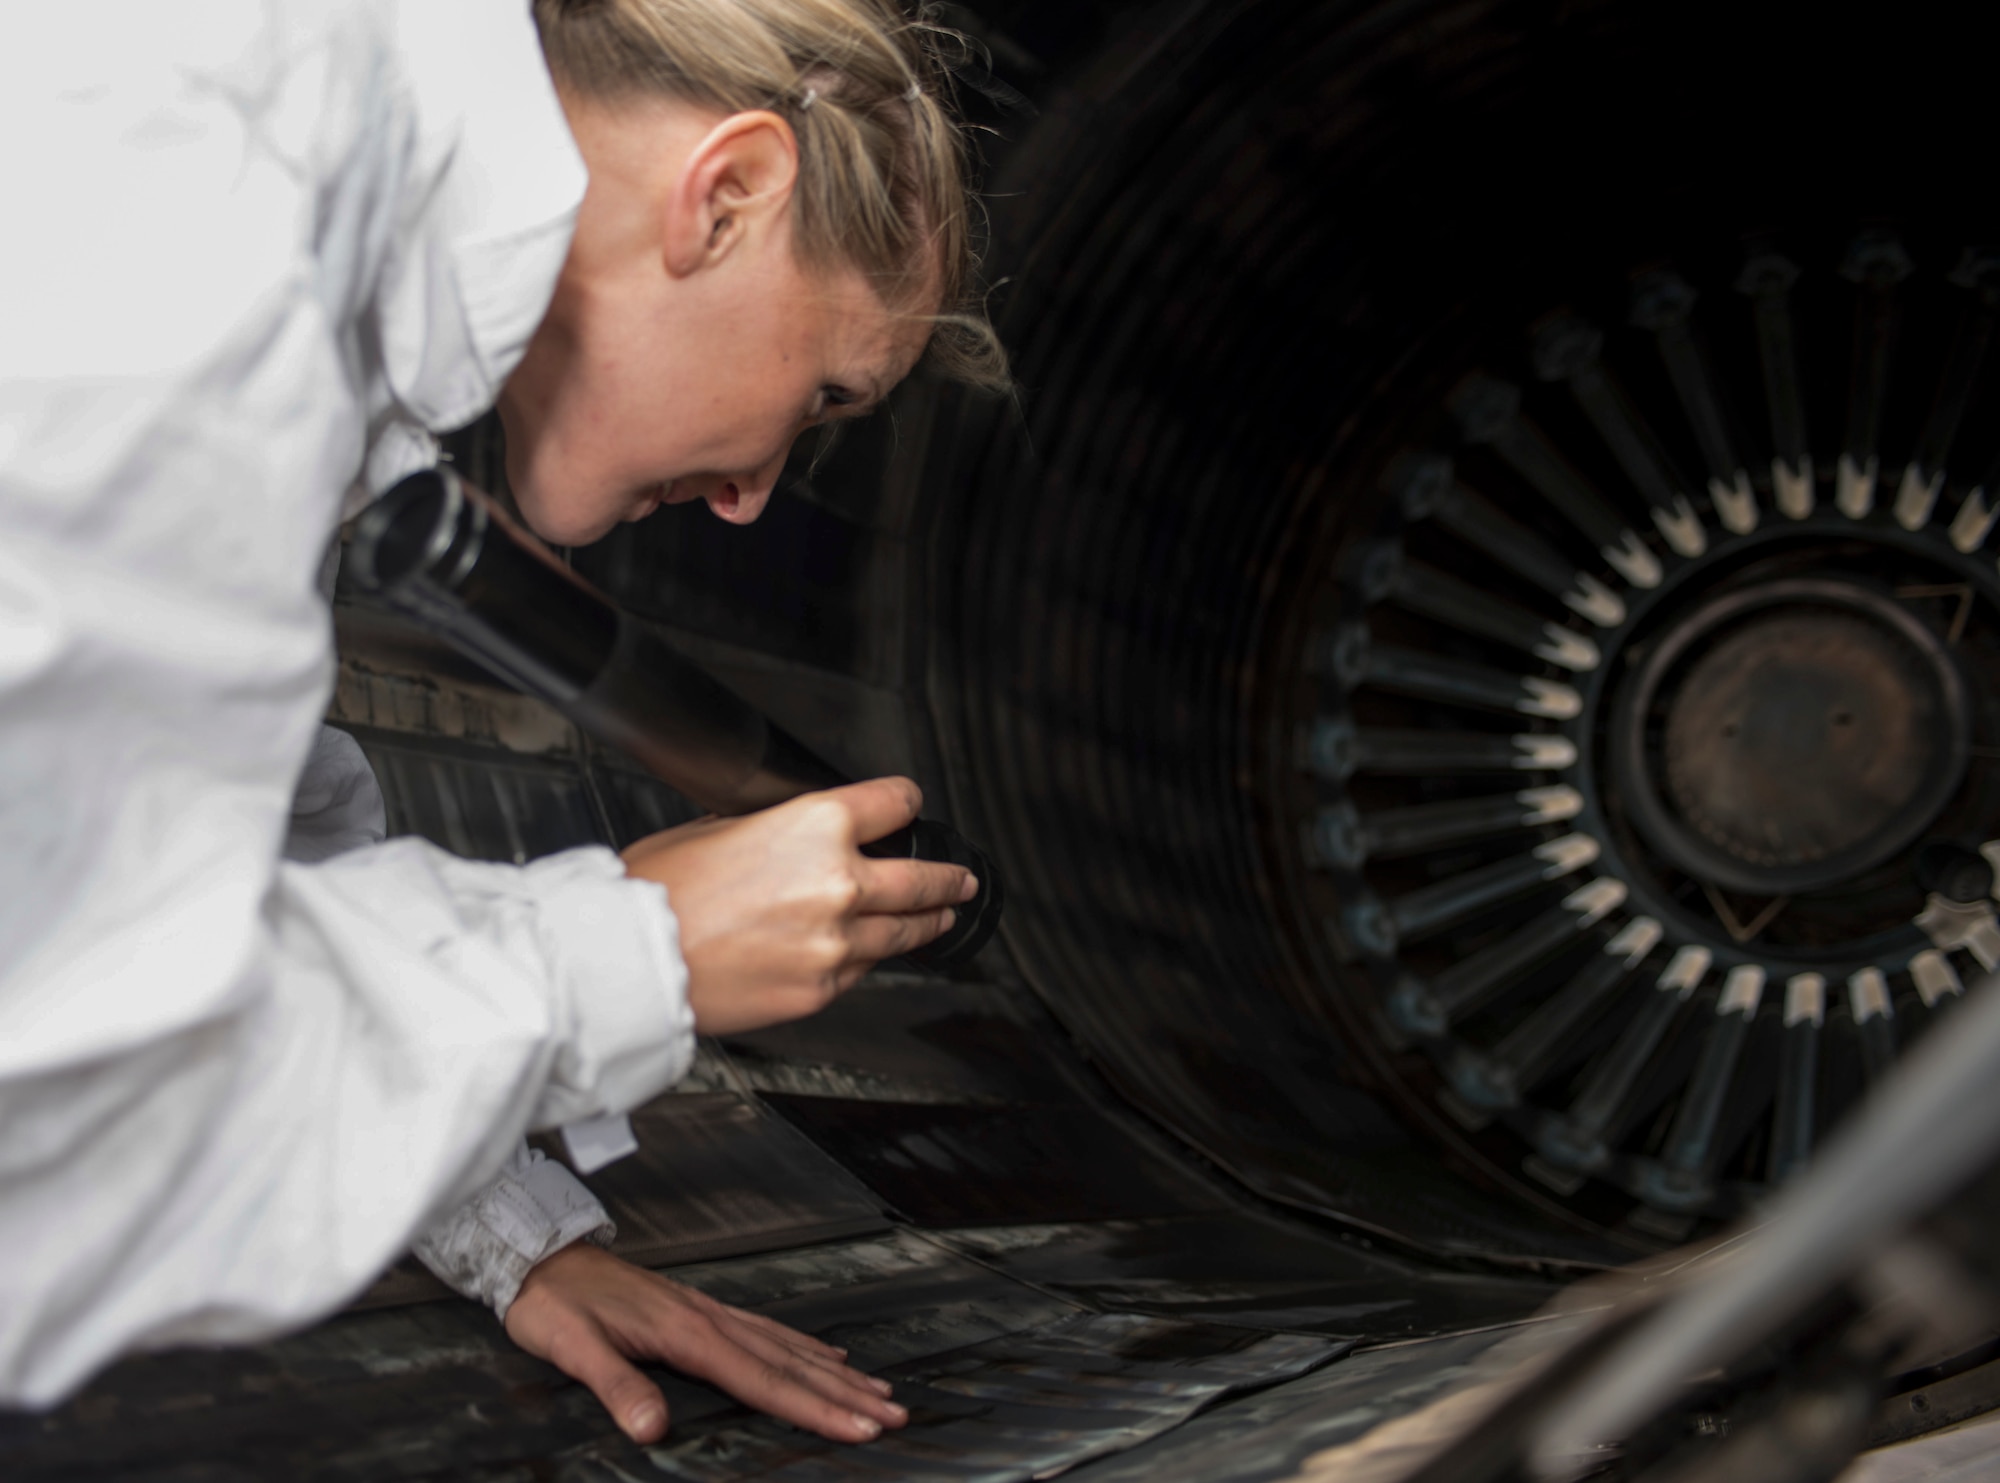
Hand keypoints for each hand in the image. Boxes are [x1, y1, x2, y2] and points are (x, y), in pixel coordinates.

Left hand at [503, 1242, 907, 1443]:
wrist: (540, 1254)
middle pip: (790, 1364)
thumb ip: (618, 1387)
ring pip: (786, 1346)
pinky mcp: (698, 1310)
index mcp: (687, 1333)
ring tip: (876, 1390)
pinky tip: (823, 1355)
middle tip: (893, 1414)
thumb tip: (653, 1429)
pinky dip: (802, 1347)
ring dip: (834, 1372)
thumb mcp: (574, 1349)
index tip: (859, 1426)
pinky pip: (766, 1331)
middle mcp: (709, 1319)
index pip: (764, 1380)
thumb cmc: (555, 1304)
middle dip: (844, 1394)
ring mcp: (708, 1311)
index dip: (815, 1409)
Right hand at [621, 777, 976, 1035]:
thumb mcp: (715, 827)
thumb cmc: (657, 892)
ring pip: (902, 931)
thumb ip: (771, 828)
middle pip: (920, 878)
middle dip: (947, 878)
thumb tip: (791, 831)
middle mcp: (839, 881)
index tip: (909, 805)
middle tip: (961, 880)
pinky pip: (860, 970)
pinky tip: (864, 953)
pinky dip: (866, 958)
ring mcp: (836, 941)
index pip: (891, 803)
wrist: (633, 961)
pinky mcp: (821, 987)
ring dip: (925, 922)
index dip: (904, 801)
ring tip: (938, 918)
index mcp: (816, 826)